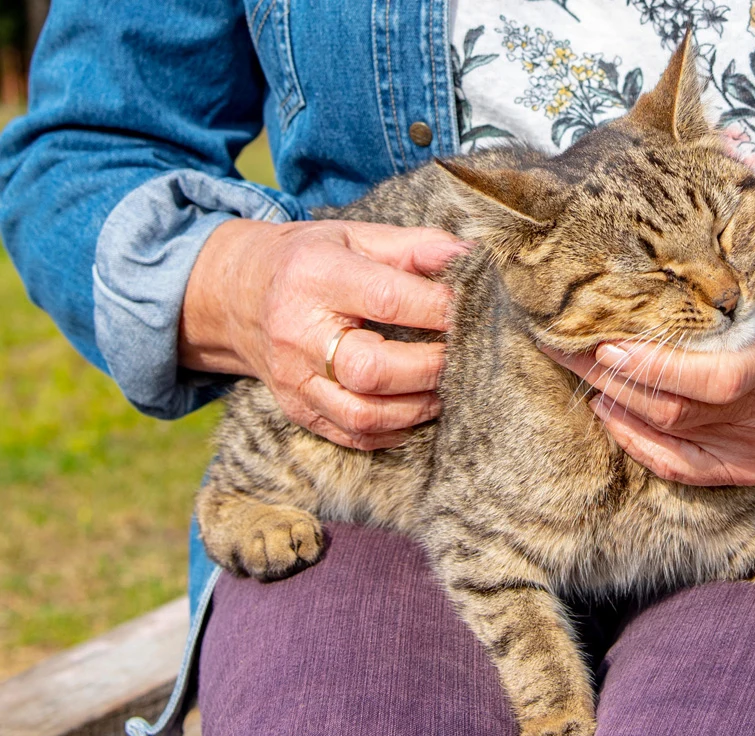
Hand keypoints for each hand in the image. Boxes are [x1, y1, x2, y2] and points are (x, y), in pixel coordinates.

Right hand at [181, 218, 469, 449]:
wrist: (239, 296)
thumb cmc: (312, 262)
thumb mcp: (356, 237)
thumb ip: (416, 246)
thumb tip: (471, 260)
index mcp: (315, 276)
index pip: (387, 299)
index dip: (439, 309)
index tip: (473, 310)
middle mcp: (298, 332)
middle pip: (372, 369)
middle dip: (431, 367)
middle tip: (463, 357)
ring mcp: (295, 379)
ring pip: (364, 414)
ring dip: (419, 407)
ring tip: (446, 386)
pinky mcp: (298, 410)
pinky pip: (354, 435)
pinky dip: (396, 429)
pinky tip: (417, 407)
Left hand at [546, 158, 754, 485]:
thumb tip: (733, 147)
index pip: (717, 379)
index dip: (656, 368)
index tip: (608, 341)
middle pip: (676, 408)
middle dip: (612, 376)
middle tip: (564, 340)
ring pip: (672, 434)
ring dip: (617, 401)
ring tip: (578, 364)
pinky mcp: (754, 463)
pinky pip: (684, 467)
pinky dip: (640, 444)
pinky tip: (612, 410)